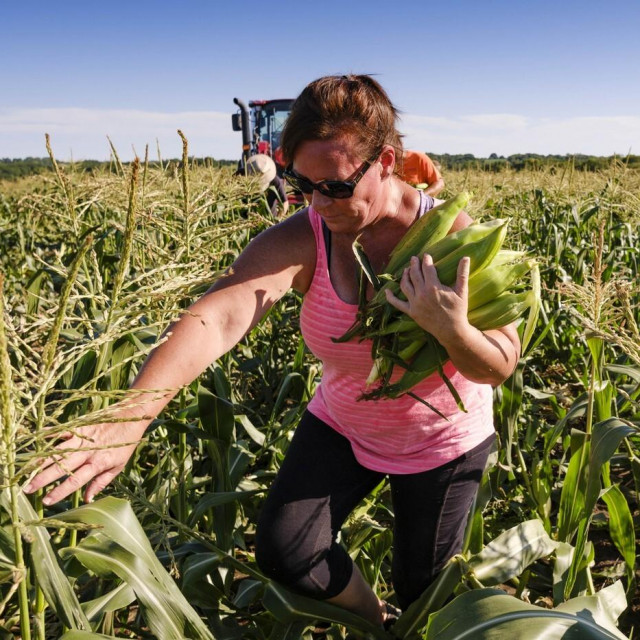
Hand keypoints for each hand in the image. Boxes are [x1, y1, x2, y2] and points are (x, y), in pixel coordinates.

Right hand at [23, 420, 145, 504]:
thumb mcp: (119, 466)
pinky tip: (36, 439)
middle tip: (27, 489)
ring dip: (41, 461)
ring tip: (27, 470)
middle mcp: (88, 451)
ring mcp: (83, 437)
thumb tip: (87, 499)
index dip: (60, 491)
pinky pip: (62, 431)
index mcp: (98, 463)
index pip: (76, 480)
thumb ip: (101, 482)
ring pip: (58, 451)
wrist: (132, 417)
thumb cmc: (126, 444)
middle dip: (43, 479)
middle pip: (62, 467)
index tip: (46, 501)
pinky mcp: (80, 425)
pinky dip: (49, 435)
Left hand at [385, 254, 470, 346]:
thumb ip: (462, 274)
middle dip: (414, 264)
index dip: (426, 260)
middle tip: (414, 258)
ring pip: (405, 285)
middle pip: (414, 274)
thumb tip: (466, 257)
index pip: (427, 268)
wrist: (451, 330)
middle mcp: (422, 293)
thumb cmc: (458, 310)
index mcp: (433, 286)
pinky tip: (386, 291)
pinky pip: (397, 304)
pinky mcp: (411, 312)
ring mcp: (415, 303)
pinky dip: (390, 298)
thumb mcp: (462, 291)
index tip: (426, 255)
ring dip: (404, 276)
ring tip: (406, 270)